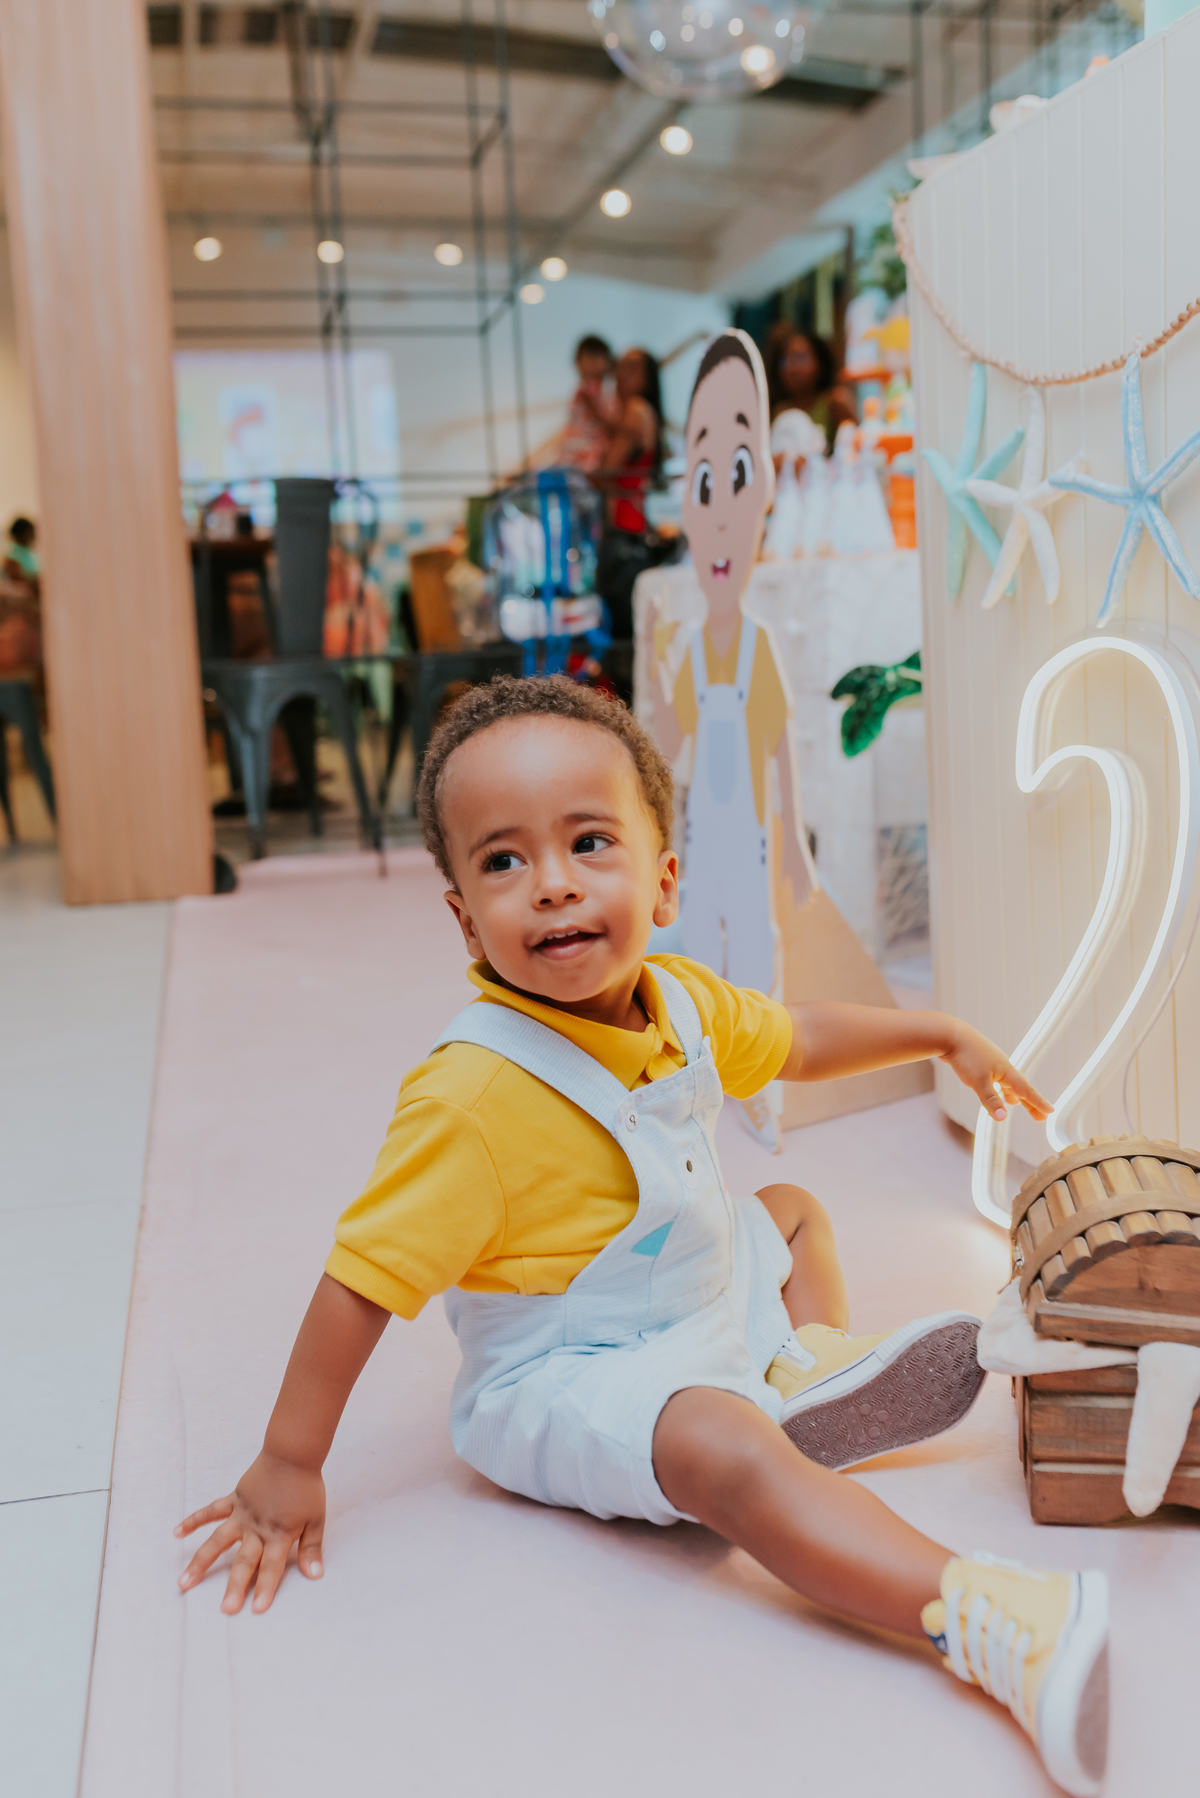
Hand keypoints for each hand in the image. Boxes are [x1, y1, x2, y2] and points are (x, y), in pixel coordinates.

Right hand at [175, 1449, 325, 1614]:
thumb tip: (315, 1575)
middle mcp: (257, 1528)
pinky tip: (177, 1533)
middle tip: (226, 1608)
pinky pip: (211, 1511)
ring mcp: (242, 1514)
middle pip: (245, 1561)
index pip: (272, 1567)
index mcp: (279, 1534)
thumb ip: (311, 1548)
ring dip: (201, 1562)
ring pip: (218, 1541)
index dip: (266, 1588)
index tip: (256, 1610)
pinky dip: (194, 1521)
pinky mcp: (234, 1500)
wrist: (293, 1454)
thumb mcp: (316, 1519)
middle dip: (235, 1586)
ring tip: (184, 1582)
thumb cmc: (307, 1487)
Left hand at [939, 1022, 1052, 1122]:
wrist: (949, 1034)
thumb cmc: (966, 1056)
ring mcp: (991, 1063)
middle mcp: (1002, 1066)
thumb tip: (1002, 1118)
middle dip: (1030, 1103)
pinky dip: (998, 1086)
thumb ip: (991, 1100)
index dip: (1038, 1102)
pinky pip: (994, 1077)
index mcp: (1006, 1071)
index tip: (1051, 1112)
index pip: (1026, 1090)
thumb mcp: (978, 1081)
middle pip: (1020, 1088)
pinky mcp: (979, 1061)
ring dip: (1013, 1094)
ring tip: (1017, 1104)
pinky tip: (994, 1088)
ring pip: (1006, 1082)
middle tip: (1040, 1117)